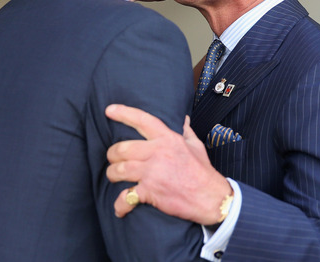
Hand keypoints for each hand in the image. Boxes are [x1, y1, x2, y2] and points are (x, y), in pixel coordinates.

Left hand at [105, 104, 231, 224]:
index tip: (109, 110)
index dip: (123, 113)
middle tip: (113, 159)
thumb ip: (186, 131)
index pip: (142, 120)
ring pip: (119, 170)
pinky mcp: (150, 192)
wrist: (210, 198)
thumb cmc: (202, 172)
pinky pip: (126, 197)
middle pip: (122, 148)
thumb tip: (183, 119)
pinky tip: (120, 209)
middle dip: (112, 154)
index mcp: (168, 139)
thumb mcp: (196, 147)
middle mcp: (158, 153)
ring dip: (112, 174)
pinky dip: (120, 205)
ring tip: (114, 177)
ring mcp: (152, 173)